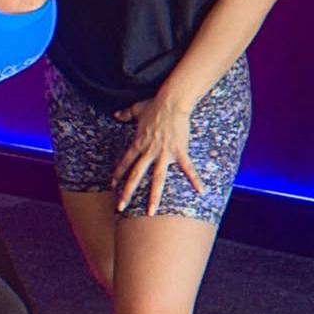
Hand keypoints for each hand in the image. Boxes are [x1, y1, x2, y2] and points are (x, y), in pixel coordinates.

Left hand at [111, 94, 201, 215]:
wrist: (171, 101)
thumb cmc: (156, 104)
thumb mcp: (137, 109)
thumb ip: (126, 114)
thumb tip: (116, 114)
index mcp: (139, 142)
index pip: (125, 161)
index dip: (118, 173)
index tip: (112, 185)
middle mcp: (149, 151)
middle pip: (136, 175)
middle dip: (127, 193)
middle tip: (120, 208)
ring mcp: (163, 153)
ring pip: (157, 179)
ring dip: (153, 196)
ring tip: (151, 212)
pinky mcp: (178, 151)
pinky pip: (187, 168)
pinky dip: (194, 179)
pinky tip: (200, 191)